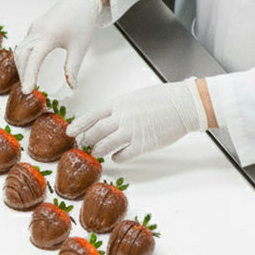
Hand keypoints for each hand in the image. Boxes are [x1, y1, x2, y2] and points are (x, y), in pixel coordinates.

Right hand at [14, 0, 102, 91]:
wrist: (80, 1)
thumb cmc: (81, 21)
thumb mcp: (80, 47)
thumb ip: (72, 67)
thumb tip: (70, 86)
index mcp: (49, 35)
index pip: (34, 58)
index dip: (29, 75)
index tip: (27, 90)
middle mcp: (37, 31)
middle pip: (22, 55)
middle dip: (22, 73)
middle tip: (28, 89)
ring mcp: (34, 28)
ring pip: (20, 50)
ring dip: (22, 66)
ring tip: (28, 81)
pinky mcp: (34, 28)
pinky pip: (24, 44)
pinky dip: (24, 58)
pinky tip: (30, 67)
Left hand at [67, 79, 208, 162]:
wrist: (184, 104)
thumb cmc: (163, 98)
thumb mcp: (135, 97)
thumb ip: (120, 108)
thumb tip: (108, 118)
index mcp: (119, 104)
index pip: (91, 116)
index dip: (79, 125)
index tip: (71, 132)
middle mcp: (121, 118)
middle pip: (95, 133)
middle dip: (87, 140)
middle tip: (84, 144)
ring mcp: (131, 132)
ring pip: (105, 146)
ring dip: (99, 150)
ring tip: (99, 151)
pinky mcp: (142, 145)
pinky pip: (122, 155)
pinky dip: (117, 157)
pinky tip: (118, 156)